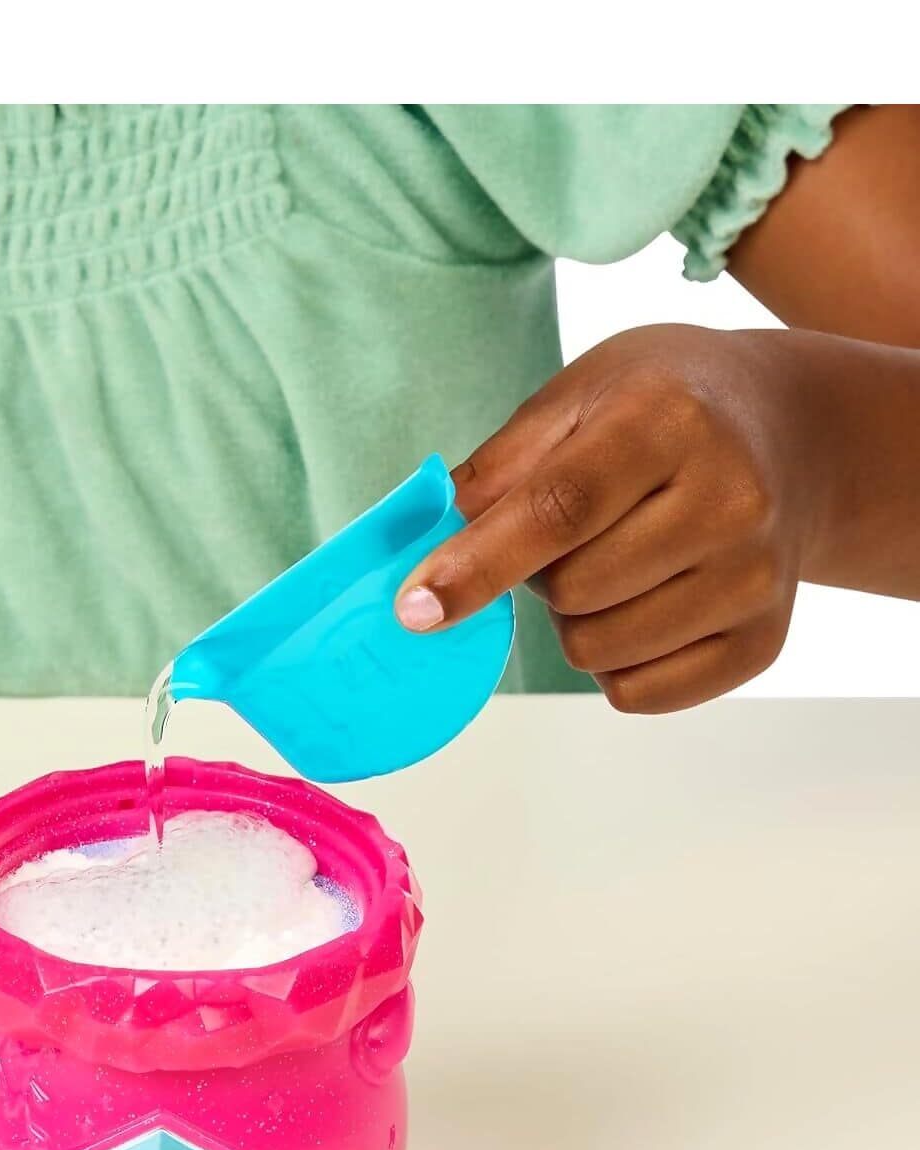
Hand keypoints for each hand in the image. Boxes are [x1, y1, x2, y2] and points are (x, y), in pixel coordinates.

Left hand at [394, 325, 834, 712]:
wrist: (794, 434)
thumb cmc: (663, 408)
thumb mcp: (576, 397)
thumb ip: (495, 471)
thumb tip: (424, 547)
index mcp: (667, 422)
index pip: (558, 512)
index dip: (476, 566)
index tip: (415, 608)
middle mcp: (730, 500)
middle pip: (570, 592)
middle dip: (540, 574)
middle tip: (577, 531)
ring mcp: (755, 578)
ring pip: (597, 649)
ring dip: (577, 619)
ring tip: (616, 558)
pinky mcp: (761, 640)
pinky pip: (639, 694)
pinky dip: (615, 661)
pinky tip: (643, 601)